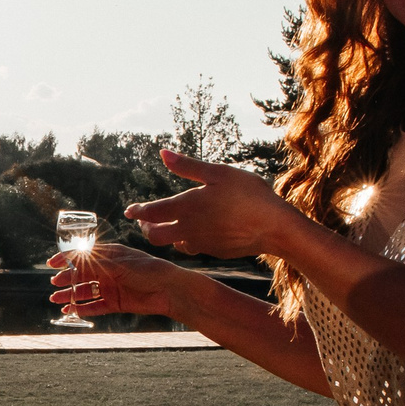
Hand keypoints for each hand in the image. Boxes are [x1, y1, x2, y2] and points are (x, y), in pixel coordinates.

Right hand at [47, 241, 190, 319]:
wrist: (170, 290)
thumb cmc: (148, 270)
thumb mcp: (120, 264)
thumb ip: (97, 264)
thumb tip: (73, 264)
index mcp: (110, 255)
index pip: (84, 255)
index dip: (66, 258)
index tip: (51, 264)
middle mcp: (109, 270)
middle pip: (82, 274)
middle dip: (66, 279)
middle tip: (54, 284)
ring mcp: (112, 287)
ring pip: (86, 291)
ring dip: (71, 295)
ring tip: (56, 300)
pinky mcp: (116, 303)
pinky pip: (95, 306)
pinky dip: (83, 309)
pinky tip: (71, 311)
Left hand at [124, 148, 295, 257]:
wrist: (275, 227)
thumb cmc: (249, 194)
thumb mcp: (219, 173)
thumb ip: (188, 166)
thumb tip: (163, 153)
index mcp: (187, 207)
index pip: (151, 212)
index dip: (138, 211)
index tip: (130, 210)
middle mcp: (189, 229)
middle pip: (155, 236)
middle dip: (147, 228)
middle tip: (145, 220)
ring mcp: (201, 244)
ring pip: (173, 244)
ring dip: (166, 236)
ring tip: (166, 225)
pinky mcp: (214, 252)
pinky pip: (192, 248)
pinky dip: (185, 242)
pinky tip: (192, 234)